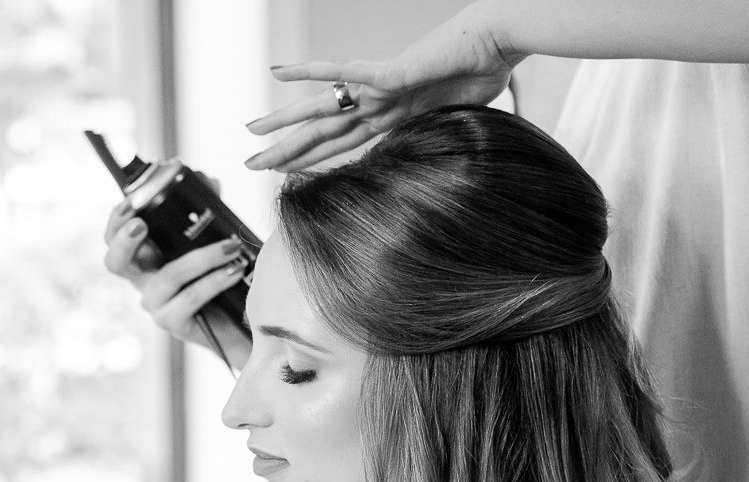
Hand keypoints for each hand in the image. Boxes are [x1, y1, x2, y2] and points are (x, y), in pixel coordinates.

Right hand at [102, 200, 253, 356]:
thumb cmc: (221, 280)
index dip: (116, 221)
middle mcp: (144, 282)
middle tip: (141, 224)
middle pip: (115, 263)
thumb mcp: (209, 242)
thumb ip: (204, 211)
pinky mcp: (174, 324)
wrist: (241, 323)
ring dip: (201, 257)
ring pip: (168, 276)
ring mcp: (156, 305)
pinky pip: (190, 298)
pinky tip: (235, 270)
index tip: (132, 203)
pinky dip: (215, 280)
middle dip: (124, 240)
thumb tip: (207, 179)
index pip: (114, 238)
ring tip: (231, 247)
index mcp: (146, 259)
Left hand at [247, 7, 518, 171]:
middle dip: (285, 149)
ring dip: (284, 121)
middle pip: (321, 131)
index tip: (283, 171)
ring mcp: (379, 88)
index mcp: (392, 116)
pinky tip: (279, 72)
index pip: (341, 143)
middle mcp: (378, 103)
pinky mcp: (388, 74)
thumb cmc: (486, 72)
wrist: (500, 42)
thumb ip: (436, 142)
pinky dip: (310, 71)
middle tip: (249, 163)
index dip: (312, 158)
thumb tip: (438, 172)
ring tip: (250, 129)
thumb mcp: (456, 123)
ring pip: (320, 108)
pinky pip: (341, 71)